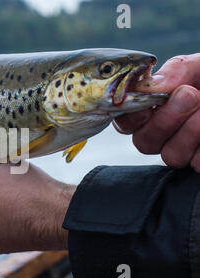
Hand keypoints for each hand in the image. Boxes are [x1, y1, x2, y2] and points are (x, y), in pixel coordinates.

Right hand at [114, 53, 199, 171]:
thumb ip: (176, 71)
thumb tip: (150, 85)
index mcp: (154, 109)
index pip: (126, 121)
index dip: (131, 114)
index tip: (148, 99)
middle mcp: (163, 134)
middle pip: (144, 142)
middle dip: (165, 120)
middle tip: (190, 95)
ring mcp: (184, 151)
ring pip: (171, 156)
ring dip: (191, 132)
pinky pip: (198, 164)